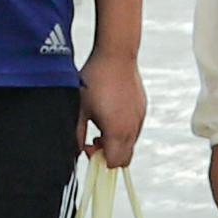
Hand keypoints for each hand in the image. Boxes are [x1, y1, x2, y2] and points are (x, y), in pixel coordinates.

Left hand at [76, 39, 146, 166]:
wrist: (117, 55)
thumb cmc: (95, 79)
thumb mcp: (80, 108)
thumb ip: (76, 134)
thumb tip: (75, 151)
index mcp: (117, 131)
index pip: (114, 162)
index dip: (99, 161)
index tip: (88, 146)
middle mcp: (132, 128)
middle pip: (125, 158)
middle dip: (108, 155)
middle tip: (93, 140)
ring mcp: (139, 118)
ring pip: (130, 144)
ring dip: (116, 143)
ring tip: (100, 124)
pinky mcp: (142, 108)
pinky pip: (135, 129)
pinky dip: (123, 130)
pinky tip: (110, 114)